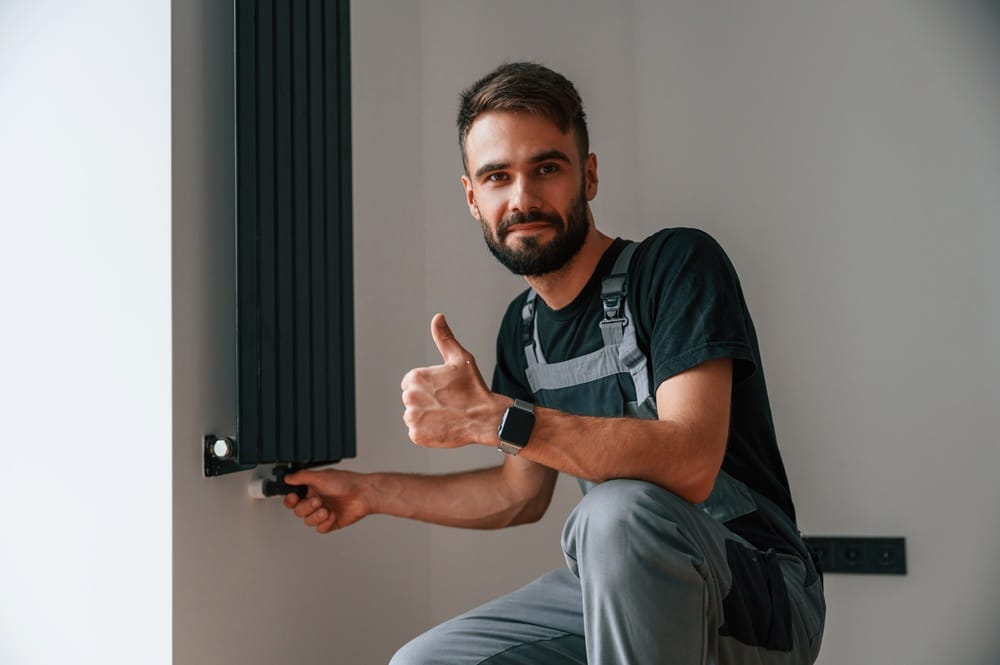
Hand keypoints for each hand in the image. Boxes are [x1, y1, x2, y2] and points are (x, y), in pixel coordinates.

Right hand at [283, 468, 372, 533]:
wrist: (364, 494)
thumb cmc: (347, 483)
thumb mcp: (321, 476)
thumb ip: (302, 476)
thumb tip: (288, 477)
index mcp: (312, 489)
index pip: (294, 498)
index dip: (291, 500)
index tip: (294, 498)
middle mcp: (317, 501)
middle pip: (299, 511)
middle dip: (307, 507)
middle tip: (318, 501)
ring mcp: (324, 512)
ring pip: (308, 521)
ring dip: (316, 516)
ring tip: (327, 509)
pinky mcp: (332, 523)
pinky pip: (321, 529)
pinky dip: (326, 523)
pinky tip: (333, 515)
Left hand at [401, 313, 504, 448]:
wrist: (486, 418)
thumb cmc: (474, 387)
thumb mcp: (460, 358)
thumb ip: (444, 337)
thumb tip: (438, 316)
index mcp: (415, 377)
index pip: (412, 383)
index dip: (429, 387)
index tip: (445, 391)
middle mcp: (409, 397)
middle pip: (412, 399)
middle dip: (426, 401)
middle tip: (448, 403)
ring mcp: (412, 418)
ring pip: (414, 416)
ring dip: (426, 417)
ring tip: (446, 415)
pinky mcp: (417, 436)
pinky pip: (417, 432)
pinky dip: (428, 432)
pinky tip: (444, 426)